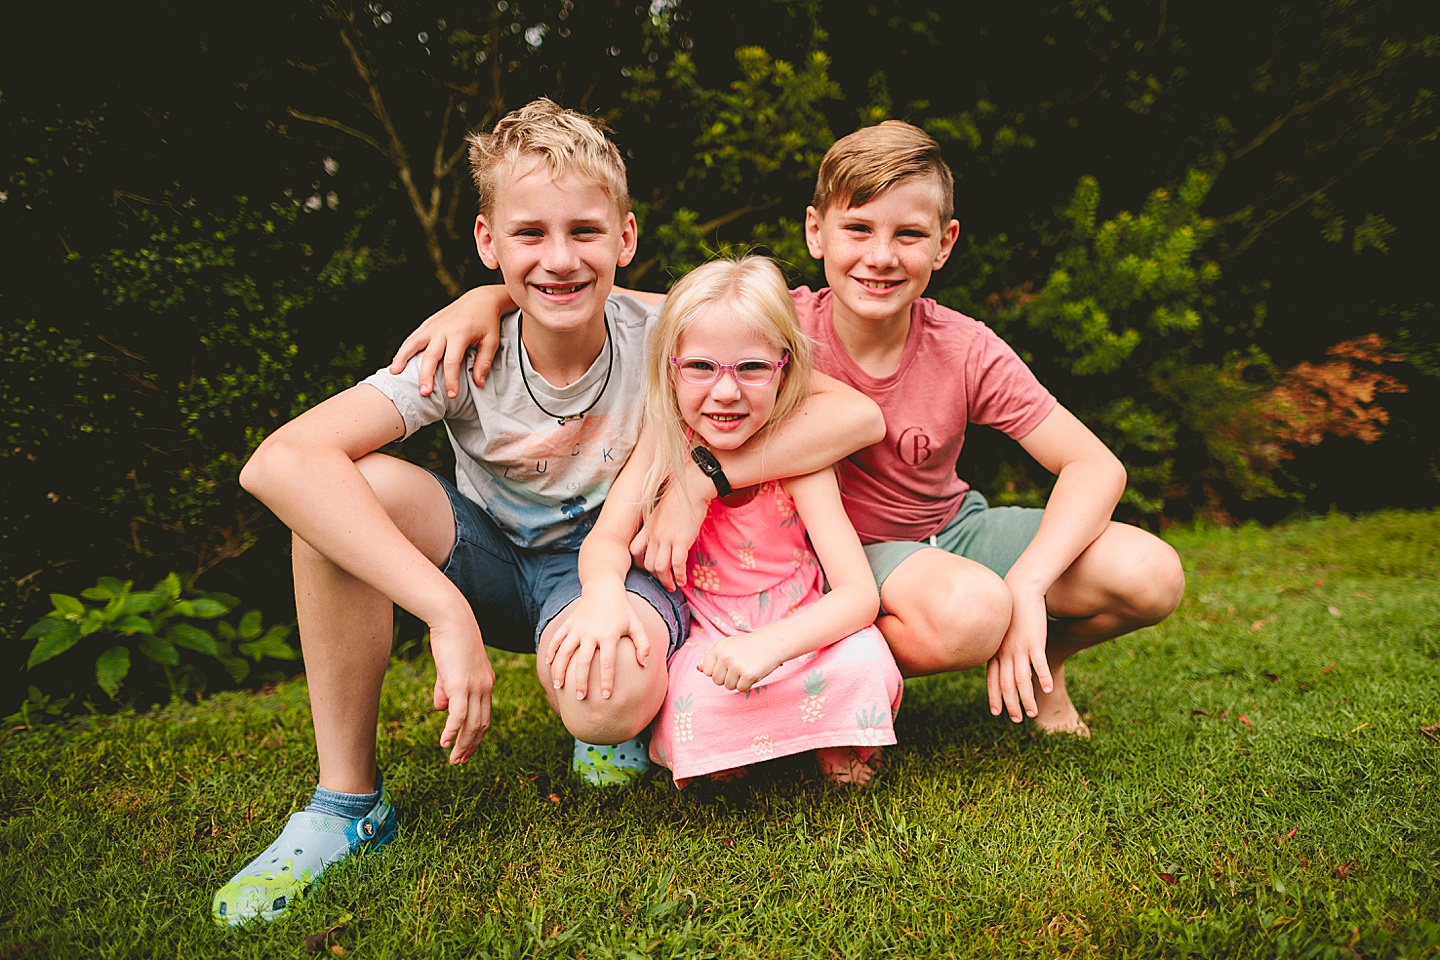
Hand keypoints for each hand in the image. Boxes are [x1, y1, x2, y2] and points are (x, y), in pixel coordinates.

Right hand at [388, 291, 502, 397]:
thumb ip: (484, 362)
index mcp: (459, 333)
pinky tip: (397, 361)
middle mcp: (443, 329)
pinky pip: (413, 337)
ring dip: (403, 358)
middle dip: (426, 376)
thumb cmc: (487, 322)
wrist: (480, 299)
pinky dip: (404, 349)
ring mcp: (433, 325)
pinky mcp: (428, 323)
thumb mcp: (491, 341)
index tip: (452, 395)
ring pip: (414, 343)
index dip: (451, 379)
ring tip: (394, 373)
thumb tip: (478, 382)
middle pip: (430, 355)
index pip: (452, 361)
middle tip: (424, 393)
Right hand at [426, 615, 495, 763]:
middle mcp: (485, 688)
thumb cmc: (450, 639)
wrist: (453, 619)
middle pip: (481, 725)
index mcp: (486, 683)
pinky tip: (444, 743)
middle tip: (460, 762)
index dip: (476, 735)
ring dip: (463, 745)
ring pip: (472, 725)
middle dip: (471, 746)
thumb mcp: (449, 668)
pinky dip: (452, 732)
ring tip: (453, 760)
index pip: (484, 716)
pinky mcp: (461, 685)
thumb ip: (446, 689)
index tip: (467, 749)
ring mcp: (474, 687)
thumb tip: (441, 710)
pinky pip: (458, 716)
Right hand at [543, 588, 649, 700]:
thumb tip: (644, 665)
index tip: (605, 696)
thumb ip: (643, 644)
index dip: (606, 680)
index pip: (607, 662)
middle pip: (583, 661)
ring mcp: (577, 627)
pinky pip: (556, 639)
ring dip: (560, 670)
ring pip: (564, 652)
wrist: (603, 588)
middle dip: (580, 681)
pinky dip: (551, 652)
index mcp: (609, 634)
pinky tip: (549, 665)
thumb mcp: (636, 624)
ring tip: (558, 686)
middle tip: (580, 698)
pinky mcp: (568, 623)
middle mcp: (591, 632)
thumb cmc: (622, 610)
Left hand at [630, 473, 710, 589]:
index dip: (639, 562)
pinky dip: (679, 576)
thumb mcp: (661, 509)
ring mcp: (666, 539)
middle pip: (647, 563)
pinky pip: (677, 565)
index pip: (634, 550)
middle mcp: (654, 535)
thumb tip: (663, 531)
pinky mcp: (681, 541)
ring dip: (666, 580)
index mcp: (648, 527)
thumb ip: (658, 522)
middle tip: (662, 582)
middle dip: (654, 576)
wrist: (692, 487)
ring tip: (672, 587)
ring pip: (660, 567)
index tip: (647, 569)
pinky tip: (683, 582)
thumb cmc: (680, 495)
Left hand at [699, 631, 781, 692]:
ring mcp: (737, 665)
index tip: (728, 664)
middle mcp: (725, 656)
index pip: (707, 671)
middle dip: (728, 678)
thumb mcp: (728, 646)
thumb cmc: (749, 646)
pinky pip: (741, 689)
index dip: (718, 671)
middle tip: (740, 666)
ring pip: (728, 687)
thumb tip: (699, 669)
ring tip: (746, 668)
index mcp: (718, 647)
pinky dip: (747, 685)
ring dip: (738, 682)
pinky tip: (753, 673)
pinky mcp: (748, 674)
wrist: (772, 642)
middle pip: (717, 681)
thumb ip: (713, 658)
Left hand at [985, 588, 1053, 722]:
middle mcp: (1005, 653)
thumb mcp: (1005, 631)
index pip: (992, 679)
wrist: (1020, 590)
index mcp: (997, 651)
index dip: (993, 696)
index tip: (996, 712)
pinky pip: (1038, 664)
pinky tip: (1047, 690)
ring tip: (1032, 714)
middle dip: (1010, 704)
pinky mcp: (1034, 641)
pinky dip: (1043, 678)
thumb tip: (1005, 658)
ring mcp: (1019, 648)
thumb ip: (1003, 646)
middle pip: (1005, 684)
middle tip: (1016, 720)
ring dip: (1027, 698)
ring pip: (1021, 679)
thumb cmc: (1013, 610)